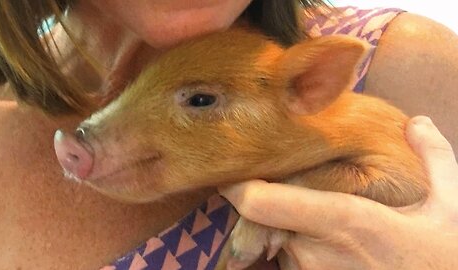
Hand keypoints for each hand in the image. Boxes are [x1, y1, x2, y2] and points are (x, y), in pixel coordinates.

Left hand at [219, 116, 457, 269]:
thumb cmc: (441, 259)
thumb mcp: (448, 208)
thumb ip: (433, 159)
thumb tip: (419, 123)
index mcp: (343, 220)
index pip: (260, 202)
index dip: (236, 186)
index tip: (230, 169)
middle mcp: (315, 250)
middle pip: (266, 216)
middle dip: (274, 199)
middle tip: (298, 185)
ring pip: (278, 239)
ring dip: (290, 226)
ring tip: (331, 225)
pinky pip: (290, 262)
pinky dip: (300, 248)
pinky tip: (337, 248)